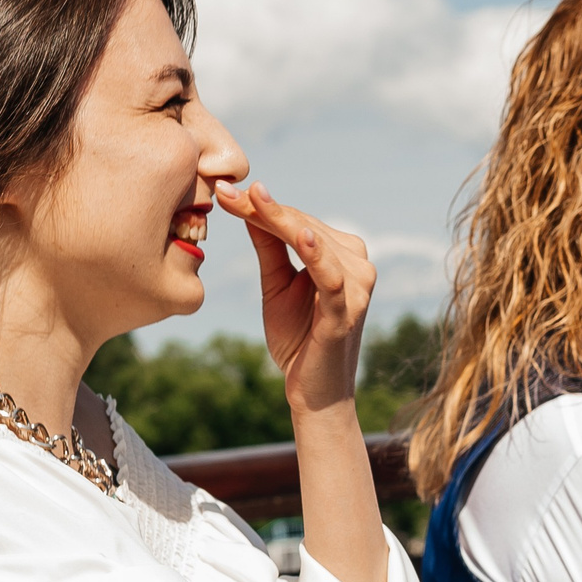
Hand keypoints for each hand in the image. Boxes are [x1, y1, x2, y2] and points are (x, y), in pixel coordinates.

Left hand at [218, 180, 373, 417]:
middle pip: (303, 226)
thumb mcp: (277, 283)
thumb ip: (269, 245)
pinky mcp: (347, 311)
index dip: (261, 205)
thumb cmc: (299, 339)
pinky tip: (300, 234)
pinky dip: (317, 254)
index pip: (298, 222)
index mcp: (343, 257)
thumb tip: (245, 203)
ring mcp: (357, 288)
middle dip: (263, 208)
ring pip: (314, 242)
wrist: (313, 393)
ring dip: (281, 220)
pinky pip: (331, 277)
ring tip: (247, 199)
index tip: (223, 189)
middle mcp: (359, 266)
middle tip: (223, 190)